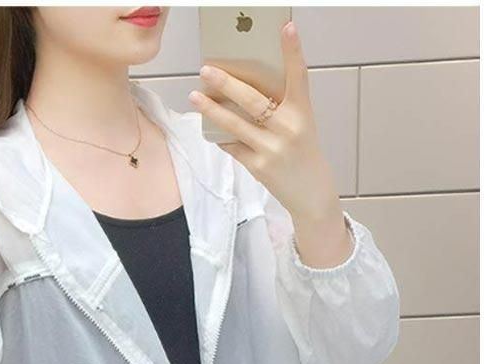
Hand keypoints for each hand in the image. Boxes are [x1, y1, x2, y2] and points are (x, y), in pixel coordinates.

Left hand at [187, 20, 340, 223]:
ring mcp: (272, 149)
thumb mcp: (300, 125)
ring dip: (212, 109)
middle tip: (206, 69)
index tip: (286, 28)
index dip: (293, 51)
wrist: (311, 192)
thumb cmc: (302, 152)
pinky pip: (233, 146)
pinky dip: (221, 137)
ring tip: (195, 96)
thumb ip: (281, 106)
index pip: (299, 75)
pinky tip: (209, 129)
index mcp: (302, 112)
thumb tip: (245, 86)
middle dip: (226, 83)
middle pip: (252, 99)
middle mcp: (288, 128)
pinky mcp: (258, 167)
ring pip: (235, 124)